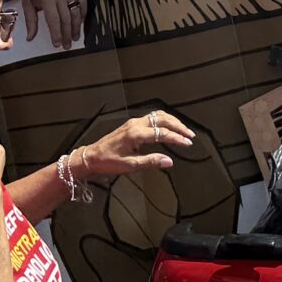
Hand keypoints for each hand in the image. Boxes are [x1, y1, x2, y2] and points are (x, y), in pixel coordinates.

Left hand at [17, 0, 86, 50]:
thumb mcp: (27, 2)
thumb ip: (30, 21)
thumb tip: (30, 38)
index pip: (54, 20)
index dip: (56, 33)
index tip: (57, 44)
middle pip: (66, 18)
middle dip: (67, 34)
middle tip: (67, 46)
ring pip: (76, 11)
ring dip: (77, 26)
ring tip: (75, 37)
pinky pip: (82, 1)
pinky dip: (83, 12)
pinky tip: (81, 22)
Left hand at [78, 110, 194, 181]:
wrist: (91, 156)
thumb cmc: (108, 162)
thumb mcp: (130, 165)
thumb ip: (151, 161)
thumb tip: (169, 161)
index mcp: (135, 134)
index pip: (162, 133)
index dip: (177, 138)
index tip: (187, 143)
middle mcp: (135, 124)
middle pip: (163, 120)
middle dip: (178, 126)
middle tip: (190, 135)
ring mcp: (133, 122)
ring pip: (158, 116)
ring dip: (172, 121)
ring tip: (183, 129)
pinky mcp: (132, 124)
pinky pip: (152, 117)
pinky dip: (164, 120)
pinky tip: (168, 126)